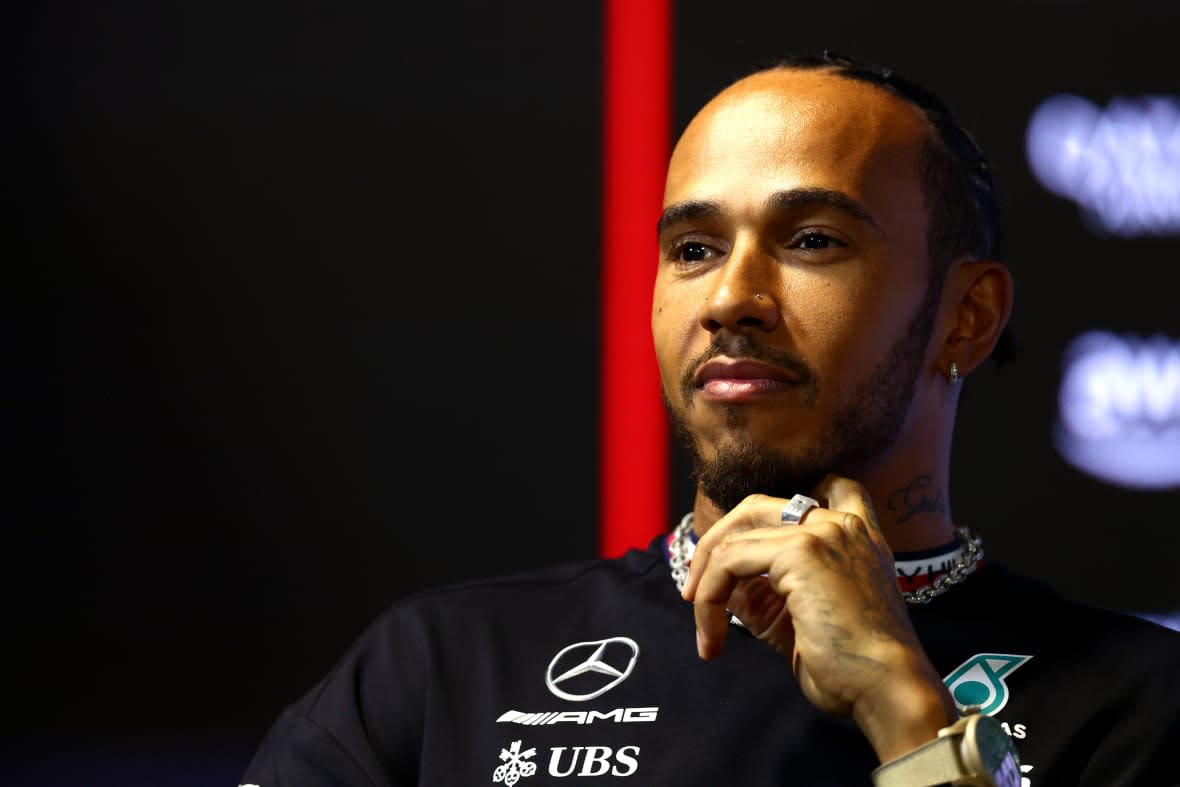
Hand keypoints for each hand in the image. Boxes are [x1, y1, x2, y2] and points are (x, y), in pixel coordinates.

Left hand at [680, 474, 956, 760]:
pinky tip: (713, 636)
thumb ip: (761, 593)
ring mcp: (822, 532)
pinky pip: (729, 561)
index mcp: (855, 535)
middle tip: (695, 591)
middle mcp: (842, 524)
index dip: (763, 517)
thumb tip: (716, 584)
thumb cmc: (851, 666)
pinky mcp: (801, 551)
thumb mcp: (797, 617)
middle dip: (715, 545)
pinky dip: (709, 598)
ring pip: (735, 537)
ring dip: (706, 582)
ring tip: (705, 627)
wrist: (886, 688)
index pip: (811, 491)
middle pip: (754, 508)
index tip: (733, 556)